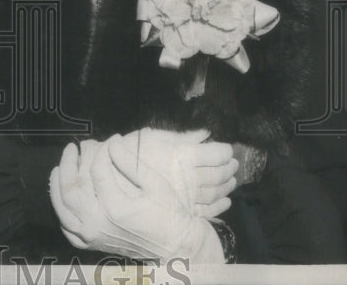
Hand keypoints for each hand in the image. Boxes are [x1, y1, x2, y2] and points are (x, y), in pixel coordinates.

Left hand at [48, 133, 231, 261]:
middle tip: (71, 148)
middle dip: (68, 164)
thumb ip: (131, 164)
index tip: (111, 139)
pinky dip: (62, 215)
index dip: (101, 150)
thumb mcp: (156, 185)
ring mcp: (93, 236)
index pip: (97, 171)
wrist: (175, 246)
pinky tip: (63, 201)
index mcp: (115, 208)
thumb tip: (112, 143)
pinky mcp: (93, 245)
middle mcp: (99, 224)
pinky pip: (68, 231)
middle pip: (70, 190)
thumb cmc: (169, 213)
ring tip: (57, 169)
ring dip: (56, 188)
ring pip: (62, 211)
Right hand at [122, 128, 237, 217]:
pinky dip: (219, 206)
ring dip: (227, 186)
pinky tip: (226, 202)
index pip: (215, 154)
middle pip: (218, 174)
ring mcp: (185, 197)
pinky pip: (206, 211)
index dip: (224, 151)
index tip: (227, 149)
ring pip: (215, 192)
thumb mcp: (154, 137)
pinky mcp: (181, 212)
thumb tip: (206, 133)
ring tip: (232, 180)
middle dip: (229, 168)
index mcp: (183, 156)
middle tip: (233, 164)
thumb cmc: (131, 152)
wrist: (112, 179)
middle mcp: (188, 178)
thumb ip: (183, 137)